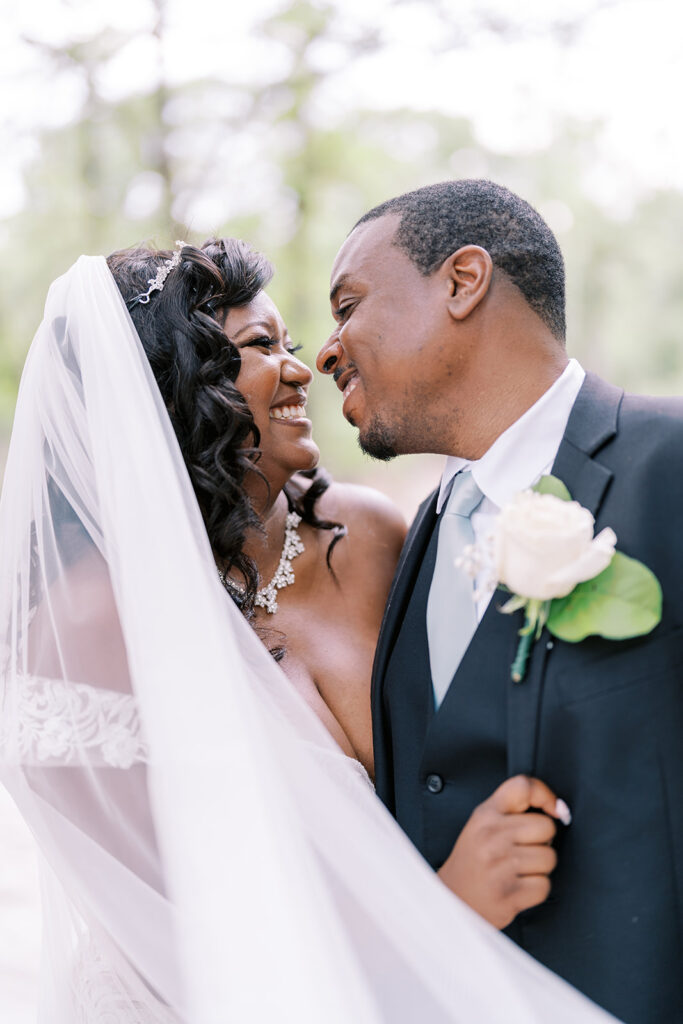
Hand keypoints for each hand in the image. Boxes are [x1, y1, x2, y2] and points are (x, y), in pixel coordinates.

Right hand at [437, 775, 568, 929]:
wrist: (452, 901)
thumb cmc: (473, 862)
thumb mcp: (482, 825)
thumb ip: (512, 811)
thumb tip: (559, 808)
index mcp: (485, 815)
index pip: (523, 787)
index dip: (545, 794)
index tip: (553, 809)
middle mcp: (491, 835)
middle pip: (546, 826)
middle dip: (542, 841)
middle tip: (523, 849)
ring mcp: (500, 865)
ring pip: (549, 857)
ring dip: (540, 867)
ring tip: (517, 870)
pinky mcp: (509, 893)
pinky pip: (544, 885)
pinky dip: (536, 889)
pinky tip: (517, 887)